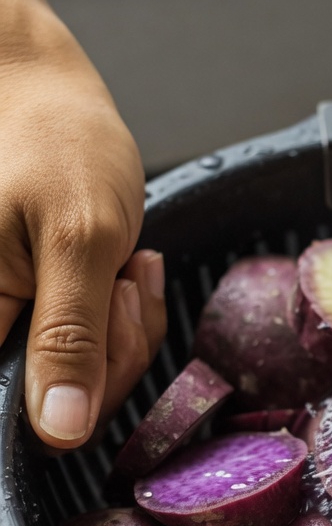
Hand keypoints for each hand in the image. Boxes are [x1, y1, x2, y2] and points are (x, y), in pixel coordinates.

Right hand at [0, 0, 165, 448]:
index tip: (109, 312)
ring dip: (125, 325)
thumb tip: (58, 431)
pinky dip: (123, 315)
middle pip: (66, 403)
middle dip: (116, 344)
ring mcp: (11, 327)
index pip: (28, 416)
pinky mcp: (36, 319)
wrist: (43, 94)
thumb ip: (68, 338)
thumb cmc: (54, 141)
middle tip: (122, 274)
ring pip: (90, 379)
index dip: (87, 388)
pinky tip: (122, 266)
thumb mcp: (77, 239)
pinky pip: (95, 350)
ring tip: (120, 258)